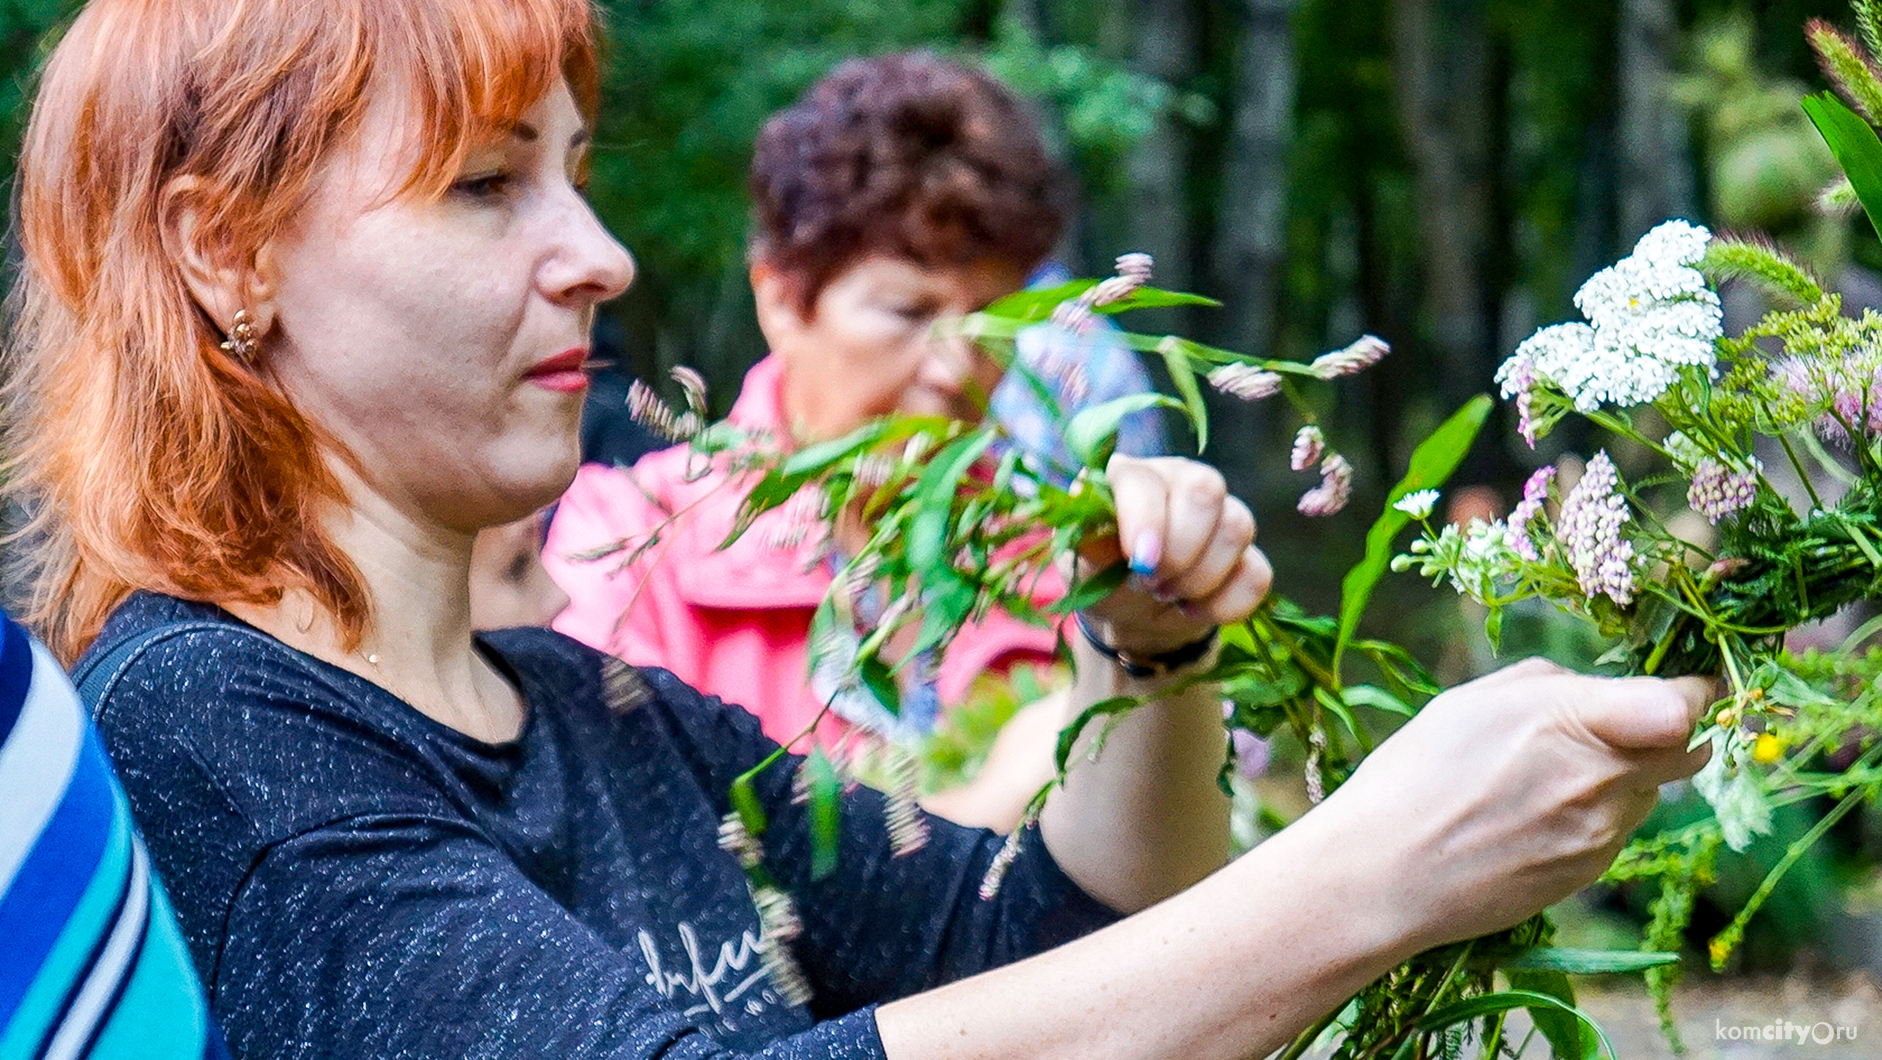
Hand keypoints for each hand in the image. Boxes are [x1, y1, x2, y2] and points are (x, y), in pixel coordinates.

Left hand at [1077, 455, 1271, 655]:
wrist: (1130, 612)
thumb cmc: (1100, 573)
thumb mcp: (1082, 560)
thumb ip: (1089, 541)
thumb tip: (1099, 533)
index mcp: (1135, 474)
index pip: (1147, 481)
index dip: (1146, 521)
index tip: (1140, 562)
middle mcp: (1183, 480)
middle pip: (1206, 491)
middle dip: (1179, 551)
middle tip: (1150, 581)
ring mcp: (1222, 513)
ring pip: (1236, 529)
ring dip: (1198, 579)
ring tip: (1167, 593)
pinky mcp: (1247, 553)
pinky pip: (1257, 575)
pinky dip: (1224, 604)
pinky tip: (1192, 609)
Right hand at [1314, 658, 1713, 949]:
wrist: (1384, 874)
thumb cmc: (1415, 775)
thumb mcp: (1472, 701)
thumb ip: (1549, 684)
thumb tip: (1594, 690)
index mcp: (1573, 719)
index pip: (1683, 703)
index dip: (1695, 690)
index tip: (1686, 684)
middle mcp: (1603, 779)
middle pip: (1689, 751)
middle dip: (1671, 733)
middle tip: (1631, 725)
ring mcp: (1601, 833)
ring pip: (1648, 792)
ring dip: (1623, 777)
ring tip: (1546, 779)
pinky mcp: (1589, 873)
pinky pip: (1614, 831)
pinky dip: (1591, 817)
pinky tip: (1530, 818)